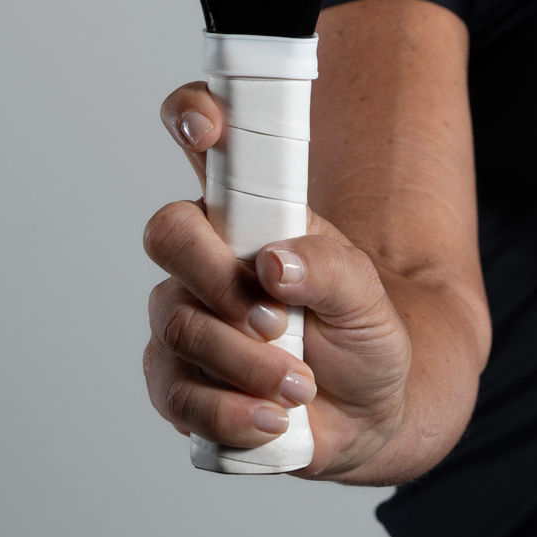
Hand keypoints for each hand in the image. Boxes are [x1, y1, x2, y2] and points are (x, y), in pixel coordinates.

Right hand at [142, 81, 414, 477]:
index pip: (202, 140)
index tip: (208, 127)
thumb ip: (331, 270)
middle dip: (220, 283)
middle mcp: (206, 255)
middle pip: (168, 234)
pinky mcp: (174, 379)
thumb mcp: (368, 298)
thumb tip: (276, 263)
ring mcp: (183, 316)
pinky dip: (229, 412)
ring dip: (244, 364)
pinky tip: (272, 420)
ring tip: (300, 385)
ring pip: (178, 326)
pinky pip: (174, 392)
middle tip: (275, 320)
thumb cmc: (362, 334)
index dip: (193, 116)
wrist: (367, 413)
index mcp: (250, 213)